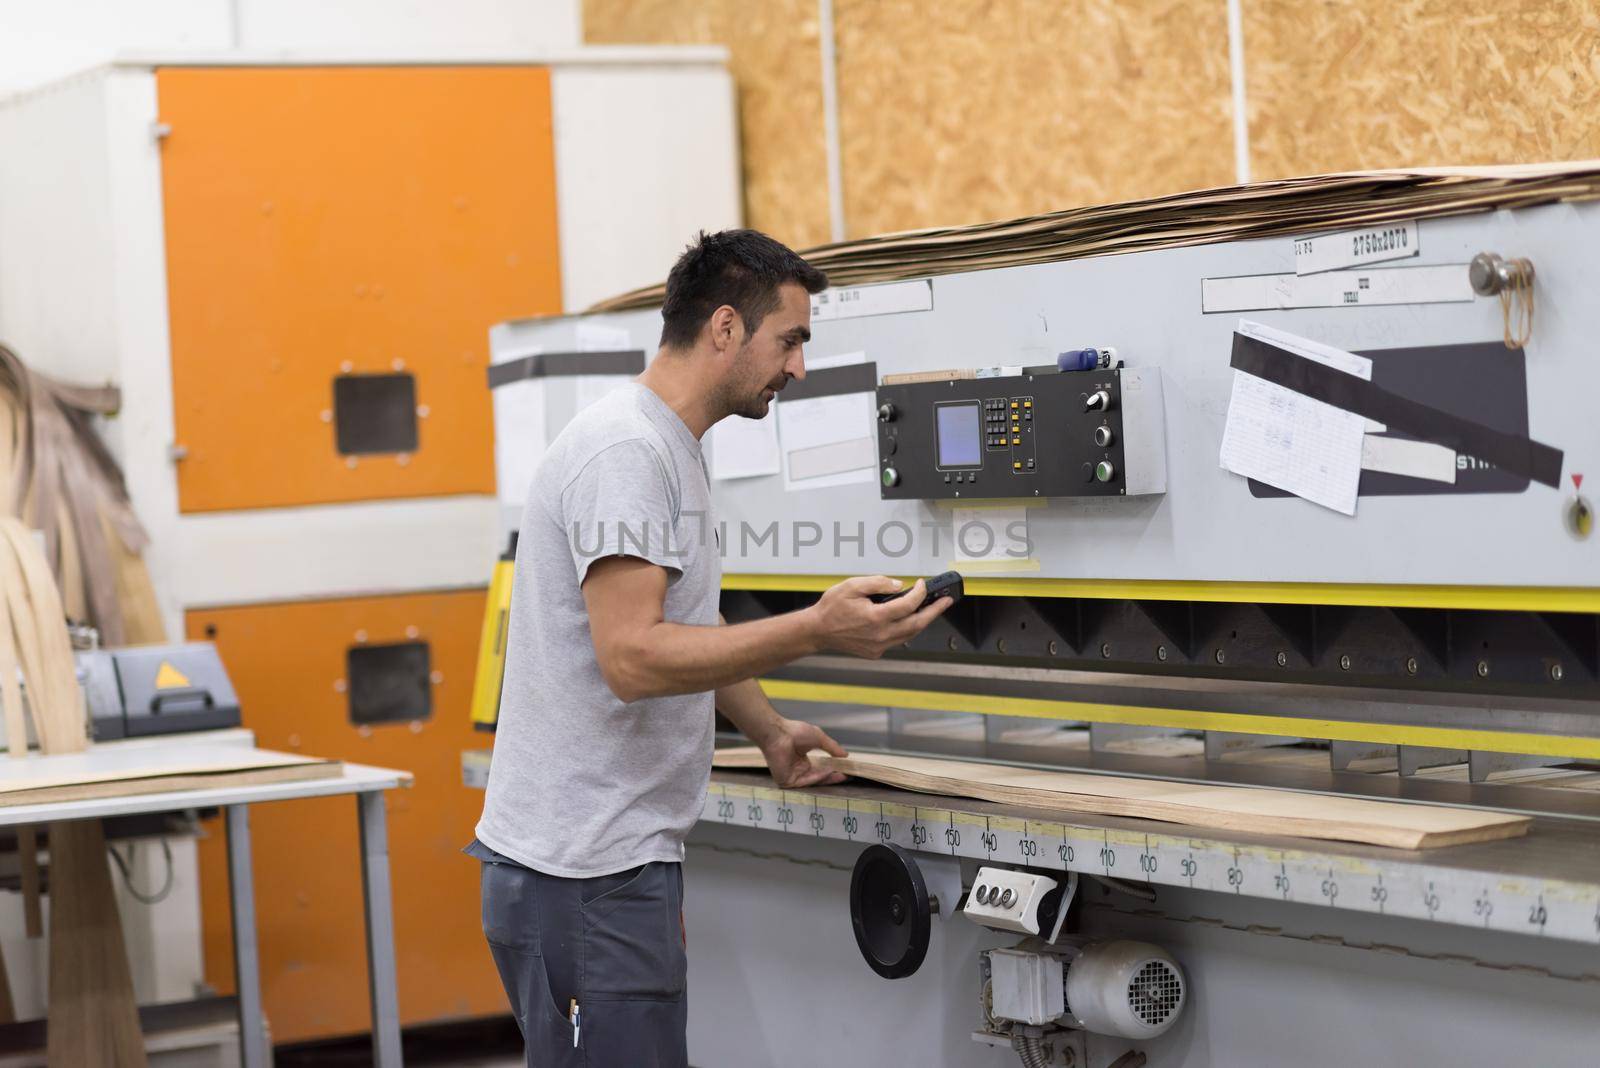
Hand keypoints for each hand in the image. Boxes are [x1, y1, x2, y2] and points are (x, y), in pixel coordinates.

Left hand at [758, 717, 848, 787]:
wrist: (778, 733)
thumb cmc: (794, 732)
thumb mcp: (819, 738)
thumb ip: (832, 747)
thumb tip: (845, 755)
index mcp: (801, 760)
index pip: (819, 769)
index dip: (832, 770)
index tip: (844, 770)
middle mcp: (796, 769)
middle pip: (817, 777)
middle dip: (832, 777)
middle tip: (846, 776)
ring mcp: (791, 776)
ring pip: (813, 781)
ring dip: (827, 778)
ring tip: (842, 775)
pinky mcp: (786, 781)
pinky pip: (805, 782)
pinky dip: (817, 778)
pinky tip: (828, 772)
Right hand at [806, 576, 952, 658]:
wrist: (817, 631)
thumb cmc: (832, 607)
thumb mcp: (852, 586)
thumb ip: (878, 583)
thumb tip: (899, 585)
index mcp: (876, 618)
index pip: (908, 605)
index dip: (919, 593)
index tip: (922, 583)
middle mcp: (880, 635)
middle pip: (917, 624)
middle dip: (935, 611)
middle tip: (947, 601)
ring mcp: (879, 646)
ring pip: (910, 634)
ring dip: (923, 621)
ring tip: (933, 609)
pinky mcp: (876, 652)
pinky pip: (898, 640)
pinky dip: (907, 629)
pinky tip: (910, 619)